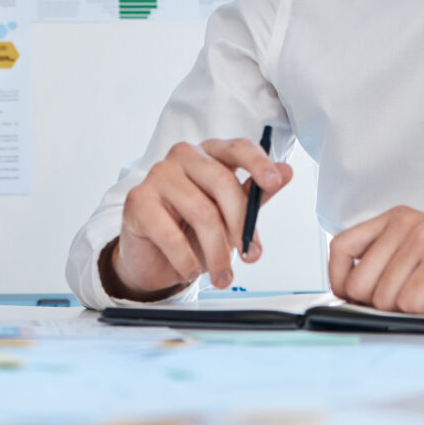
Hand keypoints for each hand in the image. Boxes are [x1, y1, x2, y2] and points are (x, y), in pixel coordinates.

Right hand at [107, 138, 293, 298]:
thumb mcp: (230, 215)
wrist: (154, 260)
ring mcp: (158, 175)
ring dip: (217, 253)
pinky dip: (186, 259)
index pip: (238, 148)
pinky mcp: (138, 201)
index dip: (258, 163)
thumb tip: (285, 172)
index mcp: (211, 154)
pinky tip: (190, 270)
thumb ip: (255, 195)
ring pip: (201, 212)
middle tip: (250, 256)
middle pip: (222, 182)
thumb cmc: (193, 231)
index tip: (273, 182)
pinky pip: (171, 234)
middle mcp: (183, 156)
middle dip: (241, 225)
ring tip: (223, 276)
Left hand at [327, 206, 423, 318]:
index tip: (352, 298)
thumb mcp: (420, 262)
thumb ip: (384, 268)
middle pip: (359, 283)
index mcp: (397, 219)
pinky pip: (411, 304)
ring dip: (414, 308)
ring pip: (384, 298)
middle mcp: (407, 222)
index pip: (339, 247)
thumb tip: (345, 296)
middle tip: (420, 294)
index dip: (339, 281)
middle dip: (385, 304)